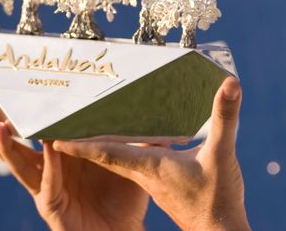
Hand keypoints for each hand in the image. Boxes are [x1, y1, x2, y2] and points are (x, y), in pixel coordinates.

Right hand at [0, 101, 149, 230]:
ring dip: (7, 145)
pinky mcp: (52, 206)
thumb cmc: (125, 196)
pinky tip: (47, 146)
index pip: (34, 129)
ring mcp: (47, 188)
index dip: (20, 113)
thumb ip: (135, 133)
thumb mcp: (130, 156)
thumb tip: (152, 104)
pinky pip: (47, 183)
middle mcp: (49, 169)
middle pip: (14, 145)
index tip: (9, 89)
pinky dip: (48, 164)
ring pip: (19, 164)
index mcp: (61, 154)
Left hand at [53, 77, 249, 230]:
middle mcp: (146, 175)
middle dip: (85, 141)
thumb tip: (230, 84)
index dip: (80, 143)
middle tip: (66, 123)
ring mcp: (154, 183)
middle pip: (107, 155)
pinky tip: (142, 141)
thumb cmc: (217, 201)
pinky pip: (139, 165)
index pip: (106, 152)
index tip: (55, 135)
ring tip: (94, 125)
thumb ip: (225, 118)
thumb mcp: (222, 154)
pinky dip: (130, 151)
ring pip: (122, 160)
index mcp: (150, 167)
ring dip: (106, 145)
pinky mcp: (165, 187)